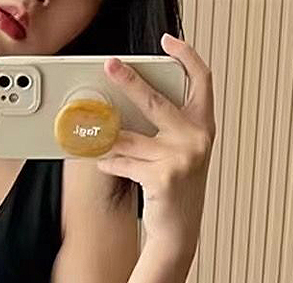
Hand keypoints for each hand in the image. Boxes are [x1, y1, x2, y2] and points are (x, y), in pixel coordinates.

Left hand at [96, 32, 216, 257]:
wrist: (179, 230)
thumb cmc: (175, 190)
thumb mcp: (180, 153)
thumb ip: (166, 129)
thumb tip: (127, 107)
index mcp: (203, 126)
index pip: (201, 80)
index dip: (187, 56)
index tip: (169, 42)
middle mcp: (195, 138)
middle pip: (155, 101)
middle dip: (129, 81)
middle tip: (110, 67)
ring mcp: (180, 158)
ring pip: (130, 138)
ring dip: (105, 137)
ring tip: (89, 131)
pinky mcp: (162, 177)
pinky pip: (124, 163)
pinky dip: (109, 163)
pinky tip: (101, 162)